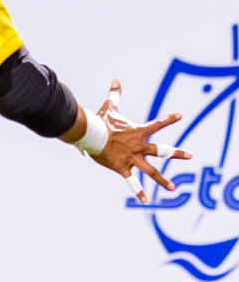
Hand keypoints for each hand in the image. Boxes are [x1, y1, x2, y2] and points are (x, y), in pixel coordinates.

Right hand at [85, 79, 193, 203]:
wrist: (91, 134)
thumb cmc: (100, 121)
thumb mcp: (109, 108)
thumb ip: (115, 95)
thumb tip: (116, 80)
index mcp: (138, 132)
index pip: (157, 124)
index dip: (169, 119)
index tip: (180, 116)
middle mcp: (139, 146)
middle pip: (162, 151)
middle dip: (177, 153)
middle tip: (191, 155)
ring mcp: (132, 158)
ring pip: (151, 171)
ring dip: (163, 180)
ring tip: (173, 188)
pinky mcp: (122, 167)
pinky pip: (132, 182)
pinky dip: (139, 192)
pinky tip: (146, 201)